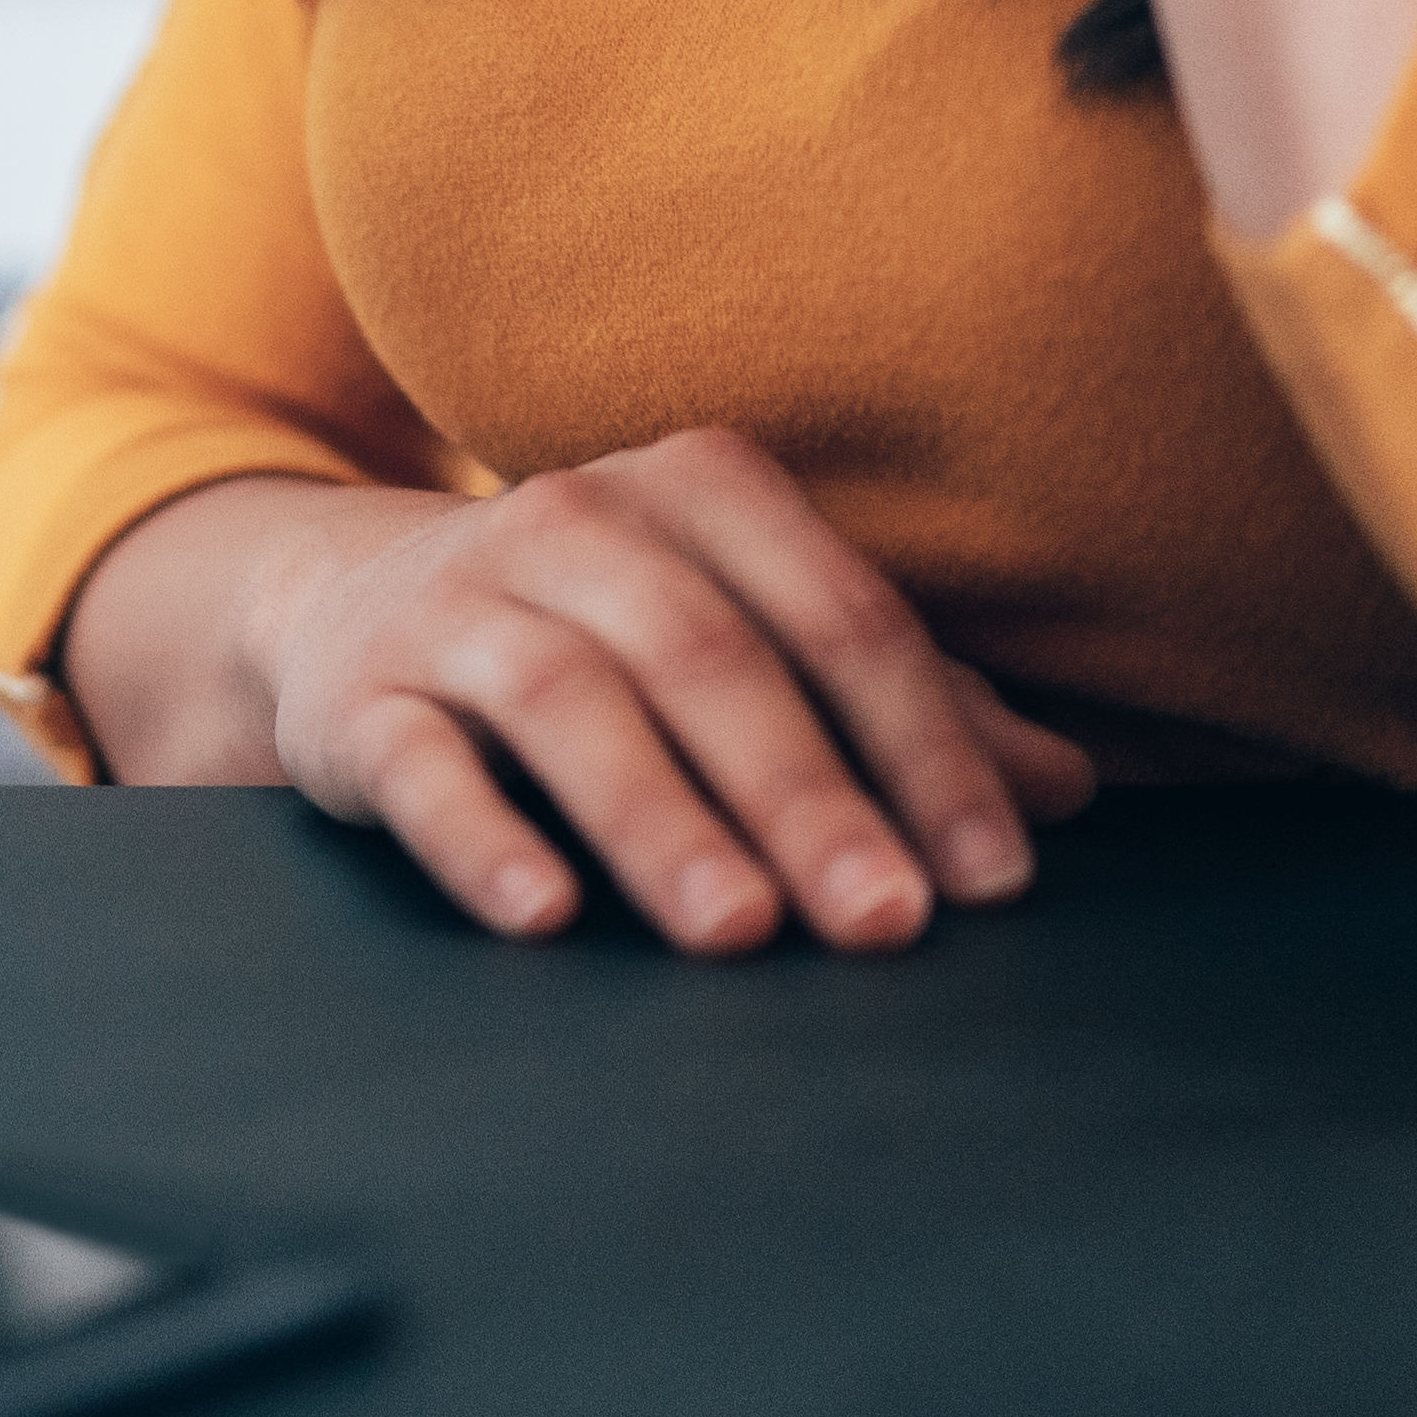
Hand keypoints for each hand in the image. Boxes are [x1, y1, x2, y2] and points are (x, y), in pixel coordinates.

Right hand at [240, 439, 1100, 950]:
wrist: (353, 610)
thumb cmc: (607, 637)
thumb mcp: (753, 638)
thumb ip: (900, 706)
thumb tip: (1064, 790)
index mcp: (695, 488)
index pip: (837, 611)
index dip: (923, 746)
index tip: (992, 879)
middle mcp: (569, 519)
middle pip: (706, 653)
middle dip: (806, 793)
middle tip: (883, 924)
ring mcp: (452, 602)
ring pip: (564, 697)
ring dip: (659, 816)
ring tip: (738, 929)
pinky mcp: (357, 697)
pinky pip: (417, 761)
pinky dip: (480, 836)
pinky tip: (544, 913)